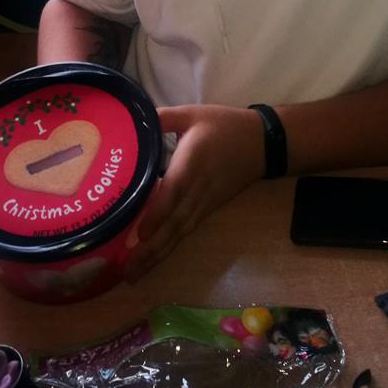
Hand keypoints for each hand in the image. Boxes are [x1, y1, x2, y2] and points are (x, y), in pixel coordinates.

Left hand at [123, 104, 263, 280]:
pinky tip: (155, 256)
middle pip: (174, 222)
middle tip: (126, 271)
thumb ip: (163, 117)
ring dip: (158, 254)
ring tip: (134, 274)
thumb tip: (135, 121)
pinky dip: (171, 245)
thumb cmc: (224, 126)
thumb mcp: (192, 114)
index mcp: (191, 164)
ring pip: (180, 232)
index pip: (173, 193)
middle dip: (151, 248)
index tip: (139, 234)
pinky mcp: (208, 208)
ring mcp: (204, 203)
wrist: (261, 143)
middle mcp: (197, 190)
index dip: (157, 215)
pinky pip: (187, 229)